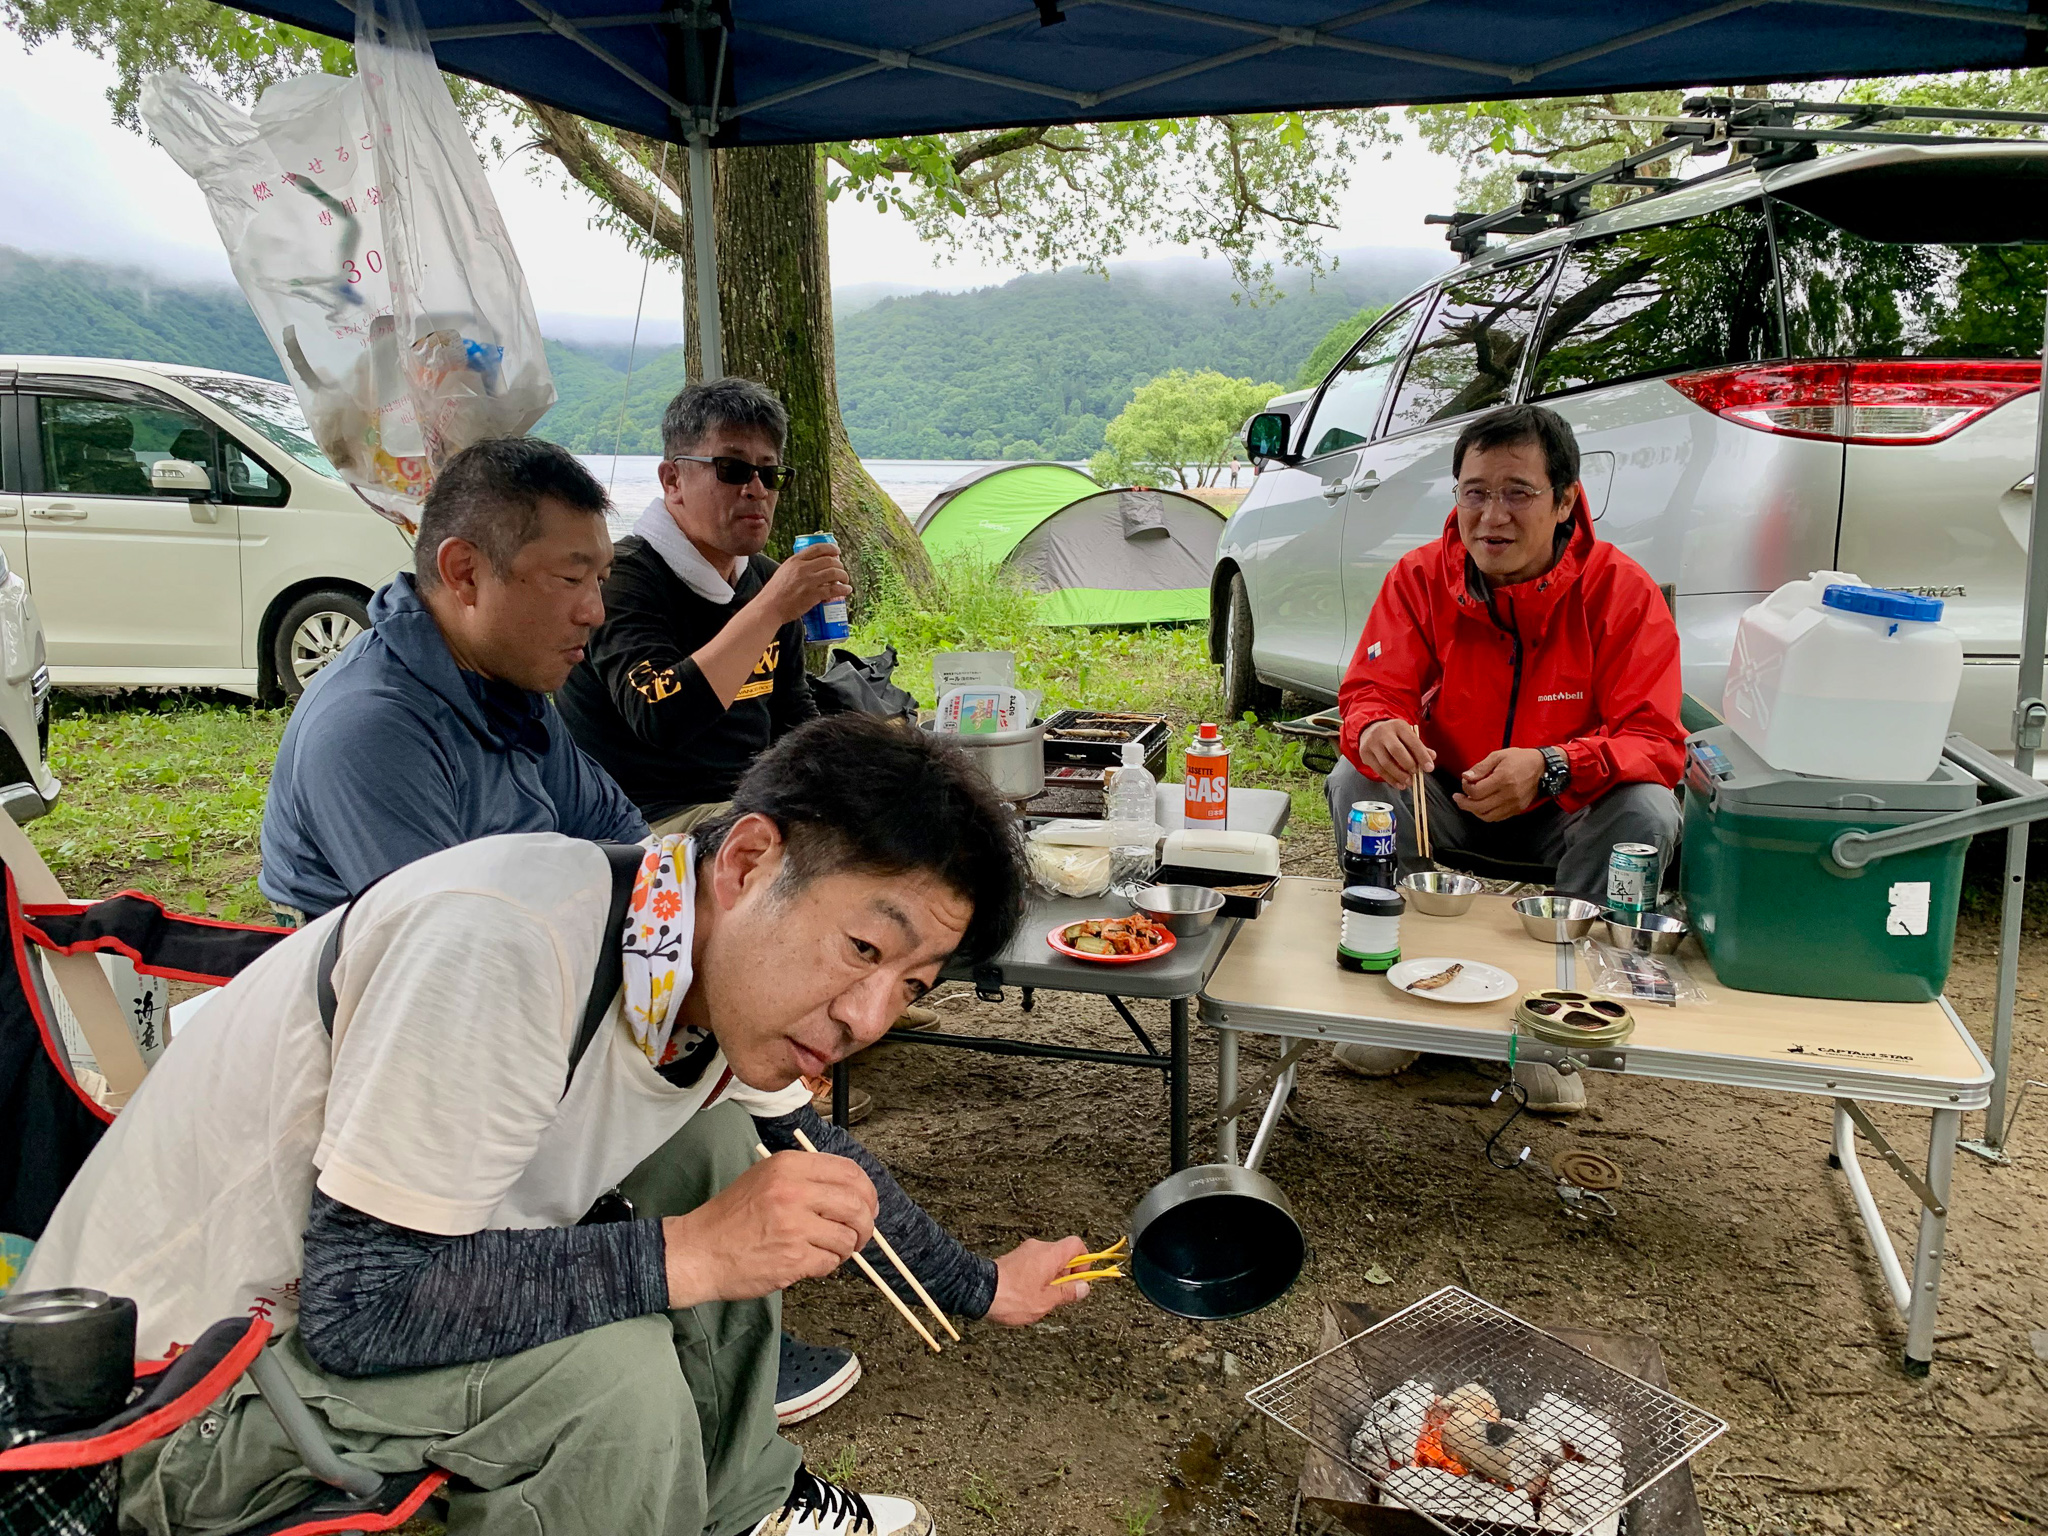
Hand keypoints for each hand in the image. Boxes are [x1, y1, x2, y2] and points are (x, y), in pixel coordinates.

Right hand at [660, 1150, 877, 1307]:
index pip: (849, 1172)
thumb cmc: (731, 1218)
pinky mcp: (793, 1258)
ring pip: (846, 1237)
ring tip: (825, 1250)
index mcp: (789, 1167)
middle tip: (859, 1235)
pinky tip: (809, 1262)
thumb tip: (852, 1192)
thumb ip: (806, 1179)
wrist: (698, 1250)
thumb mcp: (765, 1179)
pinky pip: (830, 1262)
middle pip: (856, 1204)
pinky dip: (826, 1266)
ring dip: (844, 1248)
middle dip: (865, 1224)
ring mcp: (794, 1225)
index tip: (867, 1206)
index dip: (866, 1192)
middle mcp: (793, 1191)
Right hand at [760, 541, 851, 625]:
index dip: (831, 548)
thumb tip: (811, 565)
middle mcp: (803, 568)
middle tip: (841, 570)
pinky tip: (846, 590)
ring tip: (845, 580)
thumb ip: (796, 567)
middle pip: (829, 560)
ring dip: (844, 576)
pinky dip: (843, 589)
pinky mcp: (813, 595)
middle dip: (839, 565)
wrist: (770, 608)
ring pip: (834, 573)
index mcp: (795, 560)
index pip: (818, 548)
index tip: (837, 551)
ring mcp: (809, 581)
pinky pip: (834, 589)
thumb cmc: (774, 592)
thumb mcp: (783, 571)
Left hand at [985, 1236, 1092, 1325]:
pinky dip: (1036, 1277)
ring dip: (1049, 1278)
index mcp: (1050, 1254)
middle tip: (1059, 1295)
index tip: (1080, 1279)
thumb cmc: (1012, 1297)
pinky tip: (1026, 1295)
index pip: (1076, 1244)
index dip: (1084, 1261)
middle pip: (1062, 1255)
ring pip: (1046, 1261)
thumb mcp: (1046, 1301)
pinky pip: (1032, 1264)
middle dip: (1065, 1275)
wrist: (979, 1291)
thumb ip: (1067, 1293)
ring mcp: (1024, 1252)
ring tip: (1040, 1299)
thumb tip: (1083, 1288)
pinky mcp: (1013, 1259)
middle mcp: (1038, 1247)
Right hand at [1356, 718, 1435, 790]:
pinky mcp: (1365, 754)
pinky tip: (1399, 784)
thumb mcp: (1407, 734)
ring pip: (1386, 763)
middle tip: (1416, 774)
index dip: (1422, 756)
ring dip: (1399, 775)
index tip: (1429, 768)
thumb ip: (1419, 746)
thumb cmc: (1393, 734)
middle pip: (1397, 751)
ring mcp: (1372, 743)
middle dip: (1409, 765)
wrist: (1370, 729)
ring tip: (1409, 782)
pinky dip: (1390, 779)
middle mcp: (1383, 732)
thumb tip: (1431, 757)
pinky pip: (1379, 770)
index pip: (1412, 741)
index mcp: (1398, 726)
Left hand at [1454, 747, 1545, 822]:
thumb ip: (1481, 767)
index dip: (1466, 788)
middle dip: (1464, 803)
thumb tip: (1465, 777)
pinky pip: (1497, 818)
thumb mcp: (1498, 755)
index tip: (1465, 781)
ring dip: (1474, 811)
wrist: (1543, 768)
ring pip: (1487, 816)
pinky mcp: (1518, 809)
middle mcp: (1508, 794)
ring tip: (1467, 803)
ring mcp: (1514, 804)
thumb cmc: (1520, 759)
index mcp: (1503, 779)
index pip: (1476, 792)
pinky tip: (1481, 806)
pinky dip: (1486, 814)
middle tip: (1457, 798)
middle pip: (1479, 807)